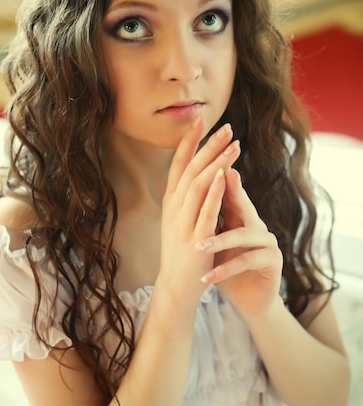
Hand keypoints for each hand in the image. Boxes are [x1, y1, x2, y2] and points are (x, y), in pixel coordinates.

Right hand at [156, 118, 240, 303]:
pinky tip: (223, 175)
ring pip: (198, 185)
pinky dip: (213, 191)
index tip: (200, 120)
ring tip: (233, 144)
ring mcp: (183, 222)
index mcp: (172, 201)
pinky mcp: (195, 238)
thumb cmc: (184, 250)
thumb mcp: (181, 218)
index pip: (179, 164)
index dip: (189, 141)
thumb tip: (202, 170)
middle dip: (208, 146)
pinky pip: (205, 210)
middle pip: (191, 168)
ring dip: (215, 162)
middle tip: (226, 127)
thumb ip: (188, 196)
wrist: (177, 285)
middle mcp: (174, 207)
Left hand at [195, 167, 282, 317]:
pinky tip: (209, 277)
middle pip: (243, 205)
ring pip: (244, 235)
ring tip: (198, 247)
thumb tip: (179, 198)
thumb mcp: (213, 244)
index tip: (204, 167)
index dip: (219, 180)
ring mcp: (267, 241)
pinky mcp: (273, 260)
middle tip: (219, 180)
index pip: (229, 195)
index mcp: (241, 218)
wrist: (247, 299)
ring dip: (220, 241)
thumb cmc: (227, 269)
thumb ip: (205, 222)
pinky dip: (227, 269)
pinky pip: (248, 261)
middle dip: (231, 193)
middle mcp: (256, 224)